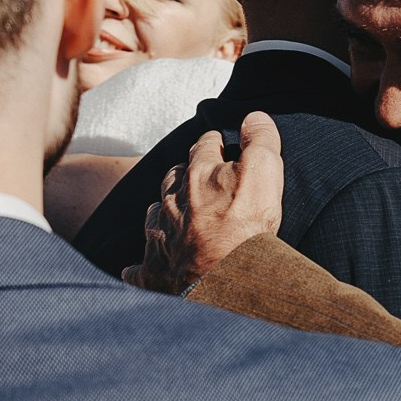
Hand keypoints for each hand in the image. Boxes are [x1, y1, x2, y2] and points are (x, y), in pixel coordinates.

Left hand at [124, 112, 284, 293]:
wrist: (222, 282)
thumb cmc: (244, 228)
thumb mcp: (263, 172)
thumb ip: (260, 141)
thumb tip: (254, 117)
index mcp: (197, 175)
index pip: (203, 146)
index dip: (213, 142)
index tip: (218, 141)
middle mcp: (172, 201)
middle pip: (173, 178)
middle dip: (184, 175)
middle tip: (196, 178)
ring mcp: (161, 236)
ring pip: (155, 213)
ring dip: (163, 211)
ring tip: (172, 214)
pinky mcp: (154, 270)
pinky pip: (140, 266)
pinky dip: (140, 266)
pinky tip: (137, 269)